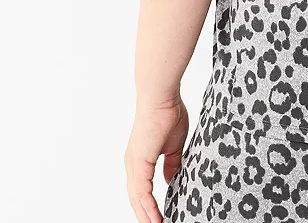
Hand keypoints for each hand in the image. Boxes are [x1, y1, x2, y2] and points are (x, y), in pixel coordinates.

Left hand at [124, 96, 188, 222]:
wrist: (161, 97)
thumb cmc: (168, 113)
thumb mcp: (174, 144)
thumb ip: (172, 163)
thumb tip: (170, 179)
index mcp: (140, 159)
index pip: (142, 189)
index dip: (149, 205)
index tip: (159, 217)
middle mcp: (133, 164)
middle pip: (136, 198)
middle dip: (145, 215)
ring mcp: (134, 164)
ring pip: (137, 198)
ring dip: (146, 215)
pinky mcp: (138, 162)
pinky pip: (141, 191)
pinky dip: (147, 207)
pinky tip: (155, 218)